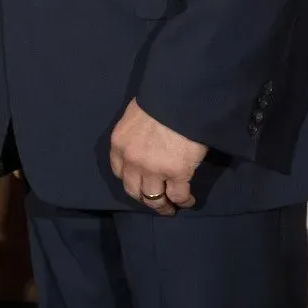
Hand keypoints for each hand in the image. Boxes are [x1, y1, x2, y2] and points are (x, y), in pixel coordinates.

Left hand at [110, 98, 207, 215]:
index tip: (139, 184)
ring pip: (154, 198)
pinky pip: (178, 195)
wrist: (179, 98)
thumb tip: (145, 140)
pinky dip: (184, 201)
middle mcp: (132, 161)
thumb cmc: (159, 100)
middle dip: (144, 199)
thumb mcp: (135, 115)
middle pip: (134, 190)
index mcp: (119, 144)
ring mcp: (153, 169)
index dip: (131, 180)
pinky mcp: (176, 174)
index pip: (120, 172)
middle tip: (155, 203)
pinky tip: (188, 201)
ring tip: (171, 209)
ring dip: (162, 207)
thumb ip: (135, 133)